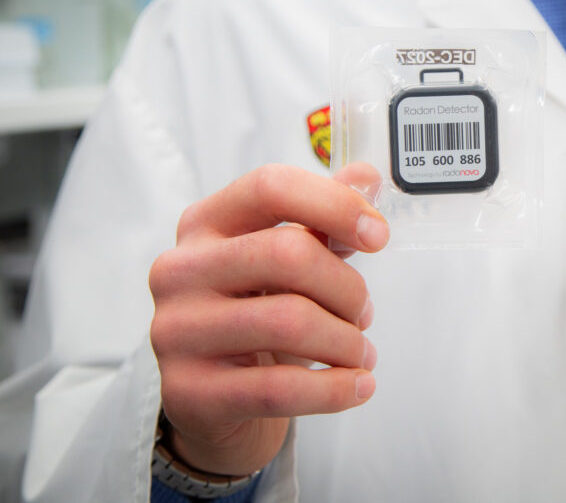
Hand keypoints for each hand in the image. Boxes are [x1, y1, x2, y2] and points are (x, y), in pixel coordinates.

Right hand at [149, 163, 387, 474]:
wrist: (216, 398)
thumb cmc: (257, 314)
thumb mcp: (289, 260)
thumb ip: (325, 216)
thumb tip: (366, 177)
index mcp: (205, 223)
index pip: (270, 187)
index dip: (335, 205)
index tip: (378, 236)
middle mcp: (181, 270)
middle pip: (288, 253)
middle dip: (347, 287)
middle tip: (365, 312)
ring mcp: (177, 331)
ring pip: (289, 322)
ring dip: (346, 341)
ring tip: (360, 351)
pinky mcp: (189, 391)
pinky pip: (279, 388)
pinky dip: (335, 388)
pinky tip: (358, 385)